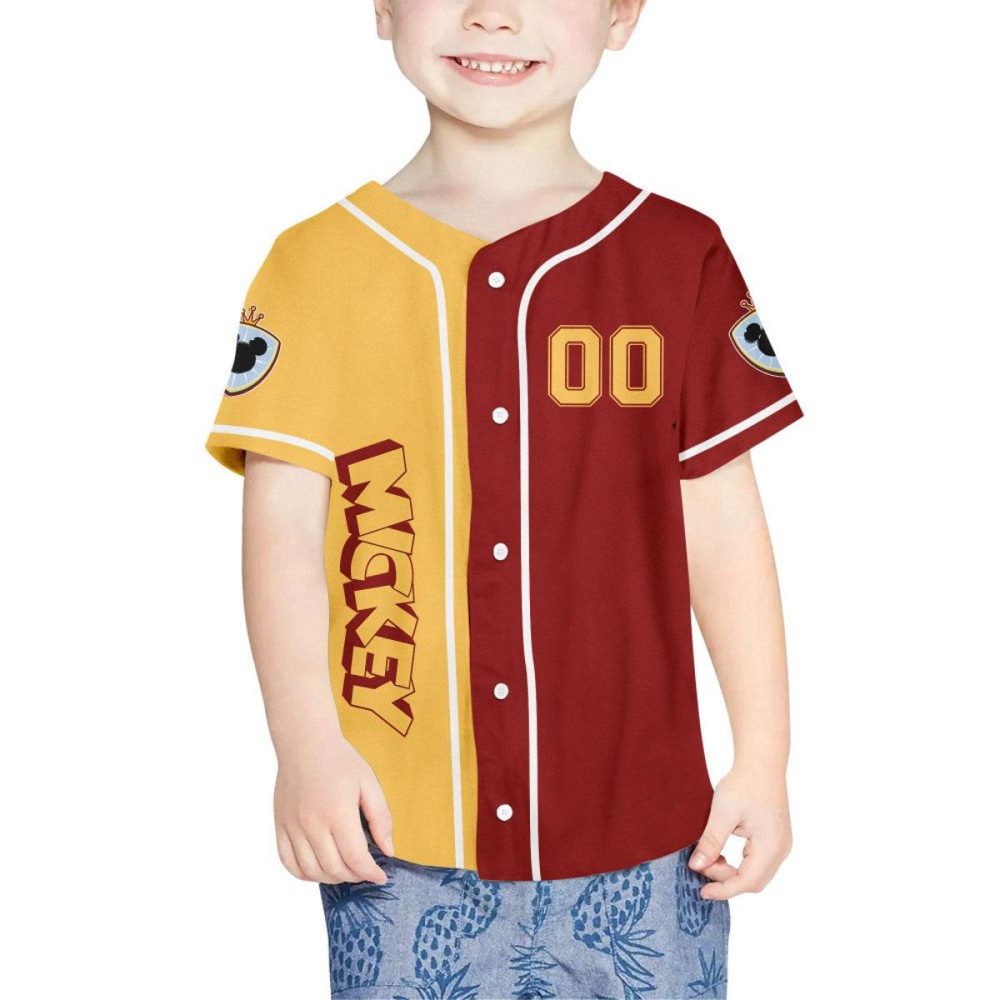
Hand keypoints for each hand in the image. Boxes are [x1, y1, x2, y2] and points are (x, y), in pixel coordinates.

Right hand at [273, 733, 393, 884]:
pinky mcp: (280, 826)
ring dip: (332, 878)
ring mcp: (293, 827)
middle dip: (355, 876)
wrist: (305, 743)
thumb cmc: (340, 761)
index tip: (380, 876)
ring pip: (312, 871)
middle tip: (365, 871)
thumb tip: (388, 850)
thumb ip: (381, 818)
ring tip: (345, 870)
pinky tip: (319, 869)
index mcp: (338, 813)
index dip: (371, 873)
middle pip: (335, 869)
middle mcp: (312, 824)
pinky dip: (305, 874)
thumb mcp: (369, 783)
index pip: (356, 858)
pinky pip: (288, 863)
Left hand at [688, 765, 791, 899]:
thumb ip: (710, 842)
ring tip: (709, 856)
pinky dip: (739, 863)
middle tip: (702, 865)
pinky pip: (758, 862)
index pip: (747, 882)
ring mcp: (780, 845)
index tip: (702, 892)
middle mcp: (780, 850)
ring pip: (756, 873)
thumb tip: (696, 866)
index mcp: (771, 846)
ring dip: (732, 871)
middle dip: (726, 879)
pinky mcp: (775, 838)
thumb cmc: (743, 783)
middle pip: (753, 881)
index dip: (723, 890)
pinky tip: (722, 851)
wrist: (761, 762)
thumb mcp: (722, 813)